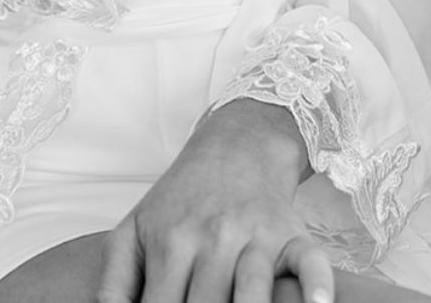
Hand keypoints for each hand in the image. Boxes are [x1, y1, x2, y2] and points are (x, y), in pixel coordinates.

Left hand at [97, 99, 331, 302]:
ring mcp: (254, 236)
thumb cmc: (181, 198)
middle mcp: (212, 239)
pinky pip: (310, 263)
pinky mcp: (291, 234)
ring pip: (251, 294)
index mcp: (170, 241)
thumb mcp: (135, 228)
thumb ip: (113, 281)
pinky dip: (317, 285)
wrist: (235, 143)